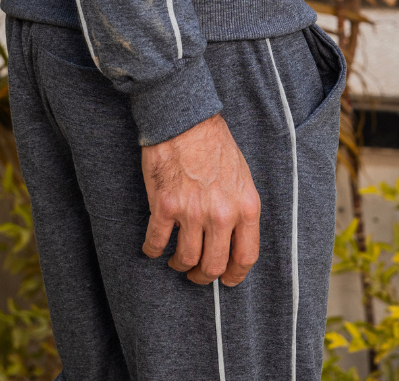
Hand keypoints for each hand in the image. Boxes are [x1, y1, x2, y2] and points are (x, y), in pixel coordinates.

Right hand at [140, 113, 260, 285]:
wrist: (185, 118)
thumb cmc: (214, 143)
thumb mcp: (242, 176)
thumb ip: (239, 208)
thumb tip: (232, 238)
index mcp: (245, 207)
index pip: (245, 256)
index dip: (235, 275)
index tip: (227, 280)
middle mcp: (221, 214)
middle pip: (214, 265)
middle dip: (204, 275)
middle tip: (196, 273)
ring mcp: (192, 212)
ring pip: (186, 258)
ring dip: (179, 264)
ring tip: (175, 260)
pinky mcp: (165, 206)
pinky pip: (157, 242)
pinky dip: (153, 250)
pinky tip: (152, 248)